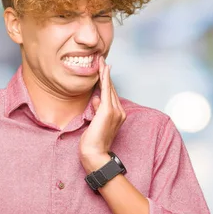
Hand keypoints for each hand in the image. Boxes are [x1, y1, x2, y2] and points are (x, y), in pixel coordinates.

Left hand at [79, 56, 126, 172]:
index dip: (107, 82)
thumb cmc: (93, 142)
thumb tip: (96, 99)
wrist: (95, 154)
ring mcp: (115, 111)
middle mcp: (120, 112)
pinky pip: (107, 91)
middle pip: (111, 89)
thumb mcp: (95, 122)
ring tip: (100, 61)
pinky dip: (105, 79)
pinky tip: (103, 70)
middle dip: (106, 74)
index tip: (103, 70)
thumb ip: (97, 110)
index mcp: (117, 115)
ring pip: (109, 88)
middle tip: (101, 60)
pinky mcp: (108, 111)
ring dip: (105, 73)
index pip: (111, 95)